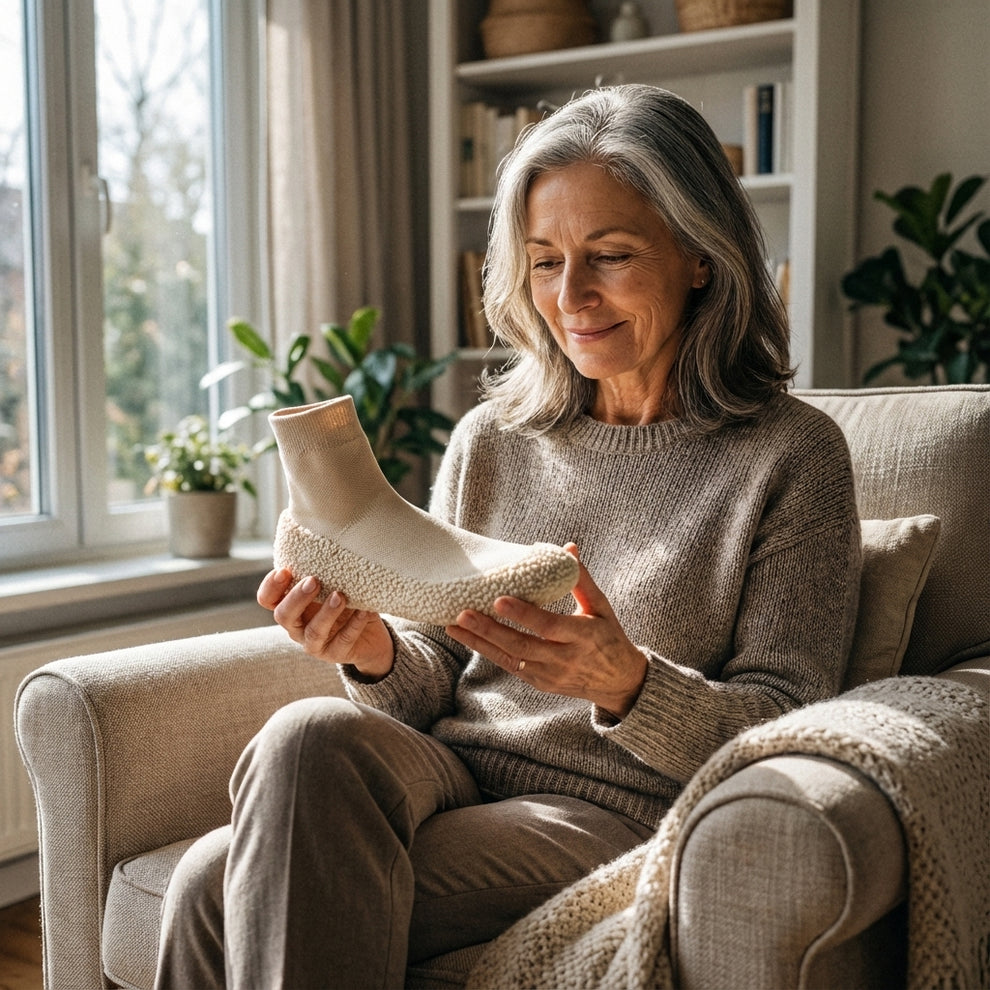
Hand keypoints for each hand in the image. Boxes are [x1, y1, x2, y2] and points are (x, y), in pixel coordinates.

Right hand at [257, 569, 394, 678]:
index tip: (285, 571)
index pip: (267, 599)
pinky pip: (343, 640)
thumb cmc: (345, 604)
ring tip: (340, 596)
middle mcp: (297, 627)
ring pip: (314, 632)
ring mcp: (314, 644)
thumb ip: (324, 573)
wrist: (369, 636)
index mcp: (291, 607)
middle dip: (297, 597)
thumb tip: (328, 541)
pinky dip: (355, 624)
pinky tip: (364, 610)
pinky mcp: (335, 654)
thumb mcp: (332, 586)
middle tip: (313, 581)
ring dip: (326, 612)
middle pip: (283, 616)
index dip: (271, 587)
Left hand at [445, 545, 646, 718]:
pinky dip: (488, 652)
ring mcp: (551, 675)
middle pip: (523, 646)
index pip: (549, 626)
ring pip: (511, 659)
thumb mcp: (602, 607)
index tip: (499, 599)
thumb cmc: (609, 636)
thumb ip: (582, 579)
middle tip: (463, 612)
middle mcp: (565, 659)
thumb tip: (568, 547)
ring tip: (454, 625)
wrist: (619, 682)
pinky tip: (467, 637)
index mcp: (583, 636)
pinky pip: (510, 667)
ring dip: (480, 642)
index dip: (524, 615)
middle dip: (491, 630)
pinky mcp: (540, 683)